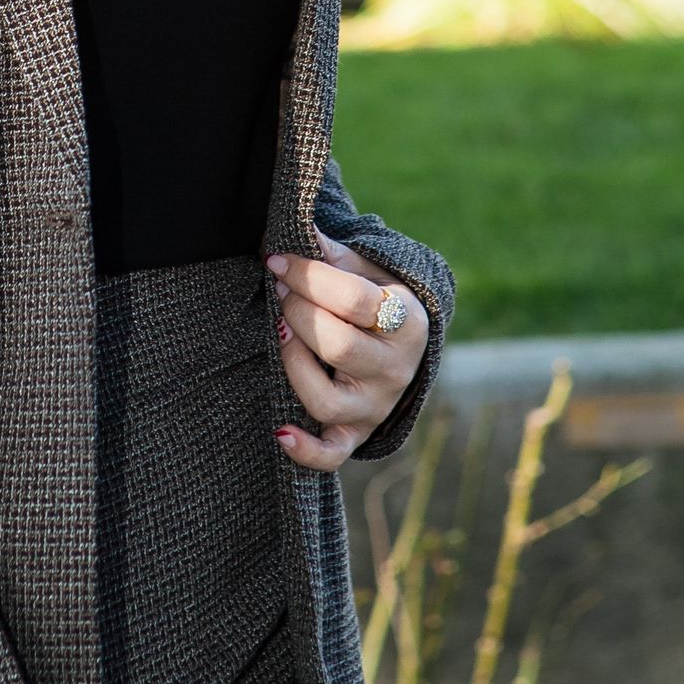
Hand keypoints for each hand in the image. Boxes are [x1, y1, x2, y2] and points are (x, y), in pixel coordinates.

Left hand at [268, 227, 429, 472]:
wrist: (403, 348)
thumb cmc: (375, 301)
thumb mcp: (366, 272)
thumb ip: (334, 254)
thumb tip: (302, 229)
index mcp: (406, 321)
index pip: (352, 299)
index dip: (308, 276)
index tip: (277, 260)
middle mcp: (395, 369)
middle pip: (338, 347)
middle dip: (298, 313)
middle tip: (279, 293)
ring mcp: (375, 406)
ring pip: (325, 400)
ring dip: (292, 364)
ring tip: (282, 333)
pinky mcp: (356, 433)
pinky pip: (331, 454)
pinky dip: (306, 450)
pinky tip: (280, 431)